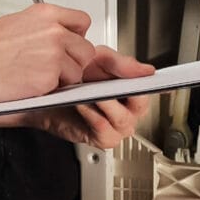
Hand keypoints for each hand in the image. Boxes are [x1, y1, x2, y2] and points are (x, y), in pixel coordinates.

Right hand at [0, 4, 95, 102]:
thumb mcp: (17, 22)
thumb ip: (44, 27)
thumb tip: (59, 35)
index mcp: (46, 14)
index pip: (83, 21)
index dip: (78, 36)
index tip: (70, 45)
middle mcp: (54, 31)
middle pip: (86, 49)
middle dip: (74, 61)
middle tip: (55, 68)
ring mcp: (54, 55)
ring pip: (78, 71)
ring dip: (64, 78)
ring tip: (39, 77)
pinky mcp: (49, 78)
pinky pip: (64, 88)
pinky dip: (52, 90)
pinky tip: (32, 85)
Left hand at [24, 47, 154, 149]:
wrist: (47, 93)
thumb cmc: (73, 78)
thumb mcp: (98, 60)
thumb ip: (121, 63)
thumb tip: (147, 70)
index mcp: (132, 92)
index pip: (149, 89)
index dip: (152, 85)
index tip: (151, 79)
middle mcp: (128, 112)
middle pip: (140, 106)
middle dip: (126, 93)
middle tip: (112, 83)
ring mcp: (116, 127)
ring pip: (123, 120)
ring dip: (106, 104)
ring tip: (92, 92)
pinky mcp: (101, 138)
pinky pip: (103, 128)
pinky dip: (93, 115)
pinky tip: (82, 103)